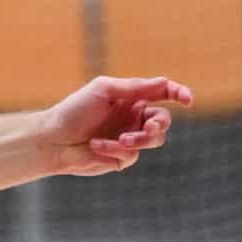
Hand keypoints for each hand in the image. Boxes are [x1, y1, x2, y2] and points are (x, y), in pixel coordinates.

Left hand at [41, 75, 183, 175]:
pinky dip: (114, 150)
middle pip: (162, 121)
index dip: (178, 93)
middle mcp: (133, 118)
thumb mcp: (106, 90)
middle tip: (147, 127)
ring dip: (138, 139)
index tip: (187, 99)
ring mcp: (128, 138)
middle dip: (158, 125)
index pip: (162, 93)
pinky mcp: (120, 158)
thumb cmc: (75, 110)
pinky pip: (131, 155)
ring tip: (120, 140)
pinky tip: (95, 146)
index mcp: (131, 98)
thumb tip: (166, 82)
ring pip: (153, 141)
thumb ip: (137, 87)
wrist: (53, 139)